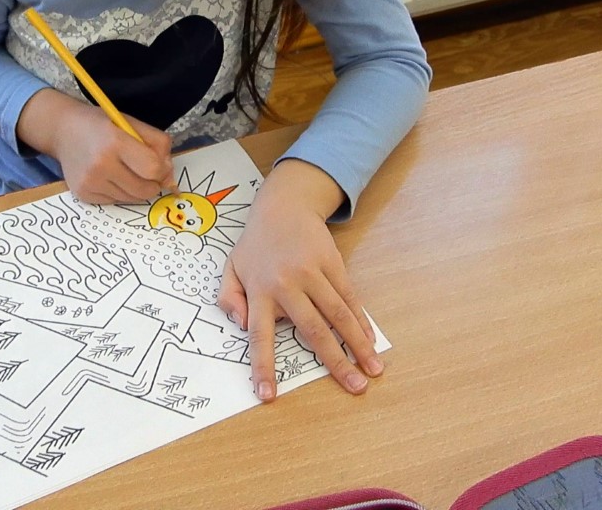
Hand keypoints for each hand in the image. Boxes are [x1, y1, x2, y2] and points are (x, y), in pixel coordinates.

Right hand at [18, 88, 173, 203]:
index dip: (162, 170)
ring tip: (125, 170)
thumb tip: (169, 178)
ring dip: (136, 188)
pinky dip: (120, 192)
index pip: (153, 169)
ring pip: (132, 199)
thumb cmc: (102, 125)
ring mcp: (90, 182)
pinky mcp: (83, 194)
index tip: (159, 165)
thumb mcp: (133, 124)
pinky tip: (110, 176)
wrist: (63, 131)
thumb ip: (158, 145)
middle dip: (152, 183)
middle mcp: (101, 165)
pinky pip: (115, 202)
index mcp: (116, 141)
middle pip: (144, 190)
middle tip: (145, 171)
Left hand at [218, 160, 381, 400]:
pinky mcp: (333, 264)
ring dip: (357, 345)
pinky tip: (371, 341)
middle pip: (313, 330)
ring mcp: (313, 273)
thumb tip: (239, 326)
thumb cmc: (256, 245)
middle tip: (354, 388)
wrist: (283, 206)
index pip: (259, 335)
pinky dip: (361, 321)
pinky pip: (349, 298)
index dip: (263, 366)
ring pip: (338, 315)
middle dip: (335, 362)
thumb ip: (228, 298)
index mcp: (259, 290)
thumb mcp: (230, 268)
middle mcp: (287, 284)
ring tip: (373, 370)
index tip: (268, 396)